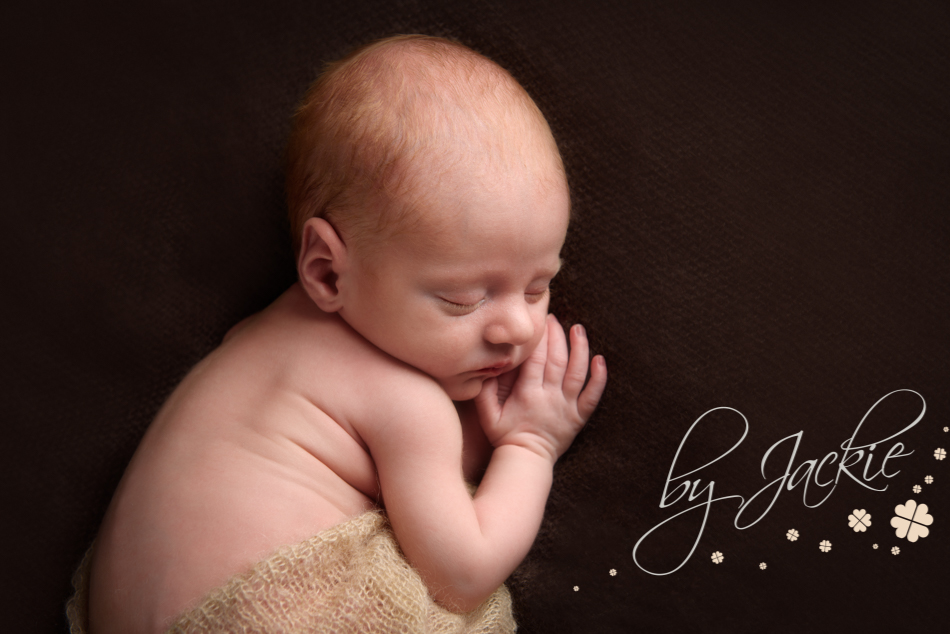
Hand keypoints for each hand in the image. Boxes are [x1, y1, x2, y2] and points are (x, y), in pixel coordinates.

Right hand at [474, 314, 606, 462]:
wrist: (526, 460)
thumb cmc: (505, 436)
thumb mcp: (487, 415)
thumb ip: (484, 391)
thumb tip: (485, 365)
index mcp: (528, 394)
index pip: (535, 358)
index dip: (538, 338)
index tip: (537, 322)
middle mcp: (550, 397)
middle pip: (557, 360)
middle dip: (556, 335)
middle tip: (553, 318)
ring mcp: (567, 407)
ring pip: (577, 372)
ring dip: (580, 348)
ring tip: (578, 329)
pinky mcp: (578, 417)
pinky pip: (593, 396)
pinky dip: (599, 378)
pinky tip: (600, 359)